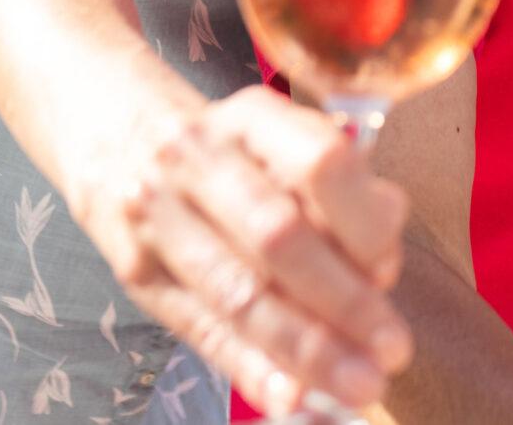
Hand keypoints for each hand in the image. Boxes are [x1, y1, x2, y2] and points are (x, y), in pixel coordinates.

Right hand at [88, 85, 412, 416]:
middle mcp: (199, 158)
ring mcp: (157, 214)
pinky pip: (201, 328)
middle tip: (392, 351)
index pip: (319, 164)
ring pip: (240, 291)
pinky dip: (252, 368)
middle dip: (343, 302)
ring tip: (356, 384)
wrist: (119, 141)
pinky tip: (290, 395)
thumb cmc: (232, 153)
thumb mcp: (284, 142)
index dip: (363, 223)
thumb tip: (381, 268)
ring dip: (305, 347)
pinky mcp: (136, 271)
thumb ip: (339, 195)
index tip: (389, 270)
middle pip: (278, 236)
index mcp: (253, 117)